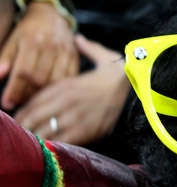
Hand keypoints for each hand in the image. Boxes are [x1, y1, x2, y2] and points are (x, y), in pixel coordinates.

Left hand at [0, 1, 78, 109]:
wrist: (53, 16)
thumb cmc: (30, 31)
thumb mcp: (14, 40)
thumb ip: (5, 58)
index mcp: (33, 41)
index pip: (23, 71)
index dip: (14, 90)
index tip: (7, 103)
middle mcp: (51, 47)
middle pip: (40, 79)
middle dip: (27, 95)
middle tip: (19, 105)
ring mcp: (66, 53)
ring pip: (56, 82)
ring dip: (44, 95)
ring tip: (33, 103)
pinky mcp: (76, 58)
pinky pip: (69, 80)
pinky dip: (59, 90)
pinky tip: (50, 96)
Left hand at [14, 34, 130, 144]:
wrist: (143, 89)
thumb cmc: (125, 75)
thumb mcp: (105, 57)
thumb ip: (89, 48)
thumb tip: (79, 38)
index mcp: (68, 84)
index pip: (35, 100)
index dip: (25, 111)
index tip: (22, 117)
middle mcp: (67, 100)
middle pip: (34, 117)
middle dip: (27, 126)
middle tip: (25, 133)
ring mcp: (76, 116)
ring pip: (45, 130)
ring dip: (38, 137)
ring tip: (36, 142)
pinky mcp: (87, 130)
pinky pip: (63, 141)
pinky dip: (56, 145)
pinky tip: (53, 148)